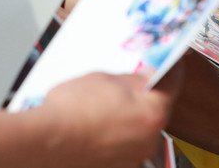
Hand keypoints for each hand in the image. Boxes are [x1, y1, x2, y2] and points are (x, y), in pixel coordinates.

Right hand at [39, 71, 174, 167]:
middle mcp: (149, 141)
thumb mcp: (106, 78)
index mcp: (152, 114)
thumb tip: (143, 78)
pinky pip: (123, 143)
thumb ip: (132, 79)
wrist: (45, 140)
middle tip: (131, 81)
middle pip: (155, 110)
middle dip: (145, 95)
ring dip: (129, 115)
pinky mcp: (116, 165)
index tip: (170, 61)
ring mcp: (132, 157)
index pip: (173, 83)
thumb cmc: (71, 110)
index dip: (171, 67)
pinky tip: (97, 122)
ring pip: (138, 129)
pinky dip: (116, 132)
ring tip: (105, 103)